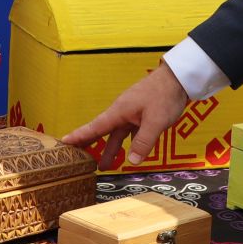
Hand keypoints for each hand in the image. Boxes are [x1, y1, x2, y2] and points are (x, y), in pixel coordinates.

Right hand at [62, 64, 188, 167]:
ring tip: (104, 166)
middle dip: (91, 145)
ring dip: (111, 149)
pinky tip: (131, 153)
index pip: (95, 127)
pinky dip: (128, 143)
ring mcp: (132, 113)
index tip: (64, 143)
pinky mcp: (142, 114)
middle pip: (103, 131)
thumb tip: (132, 162)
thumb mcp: (155, 121)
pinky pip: (131, 132)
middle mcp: (122, 112)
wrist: (179, 78)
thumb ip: (144, 142)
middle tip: (78, 159)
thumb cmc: (164, 95)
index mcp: (119, 111)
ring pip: (118, 134)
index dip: (79, 136)